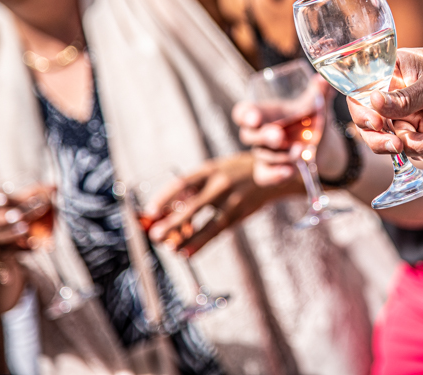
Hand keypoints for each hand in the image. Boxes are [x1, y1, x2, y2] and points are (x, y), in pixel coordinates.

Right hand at [0, 185, 53, 252]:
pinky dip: (19, 249)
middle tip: (18, 215)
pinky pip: (6, 252)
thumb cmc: (10, 209)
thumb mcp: (17, 199)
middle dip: (3, 217)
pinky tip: (33, 245)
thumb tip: (54, 188)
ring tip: (25, 228)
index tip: (5, 199)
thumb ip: (35, 193)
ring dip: (11, 233)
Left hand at [144, 153, 298, 254]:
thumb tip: (167, 207)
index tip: (150, 210)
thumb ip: (195, 187)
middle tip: (155, 234)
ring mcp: (233, 200)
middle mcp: (221, 184)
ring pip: (208, 224)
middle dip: (173, 222)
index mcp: (210, 170)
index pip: (183, 183)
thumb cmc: (235, 171)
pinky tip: (188, 252)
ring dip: (187, 238)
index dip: (165, 197)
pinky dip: (202, 243)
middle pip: (194, 205)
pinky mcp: (241, 214)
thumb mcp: (215, 170)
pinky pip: (219, 231)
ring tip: (170, 248)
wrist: (272, 172)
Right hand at [232, 76, 340, 185]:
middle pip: (248, 136)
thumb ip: (318, 93)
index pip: (243, 112)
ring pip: (262, 156)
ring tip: (301, 151)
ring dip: (280, 155)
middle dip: (264, 136)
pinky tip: (290, 171)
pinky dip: (276, 175)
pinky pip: (264, 176)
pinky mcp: (270, 170)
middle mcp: (258, 133)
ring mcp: (263, 153)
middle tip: (278, 136)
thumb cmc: (310, 118)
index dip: (245, 115)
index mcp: (263, 113)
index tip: (254, 118)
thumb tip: (323, 79)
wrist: (321, 144)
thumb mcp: (315, 105)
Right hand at [348, 46, 422, 158]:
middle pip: (374, 126)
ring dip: (416, 147)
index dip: (362, 111)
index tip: (375, 123)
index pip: (363, 93)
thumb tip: (372, 102)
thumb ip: (405, 97)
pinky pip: (420, 153)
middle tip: (398, 145)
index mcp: (396, 73)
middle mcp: (401, 97)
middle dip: (383, 140)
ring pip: (397, 144)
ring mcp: (416, 118)